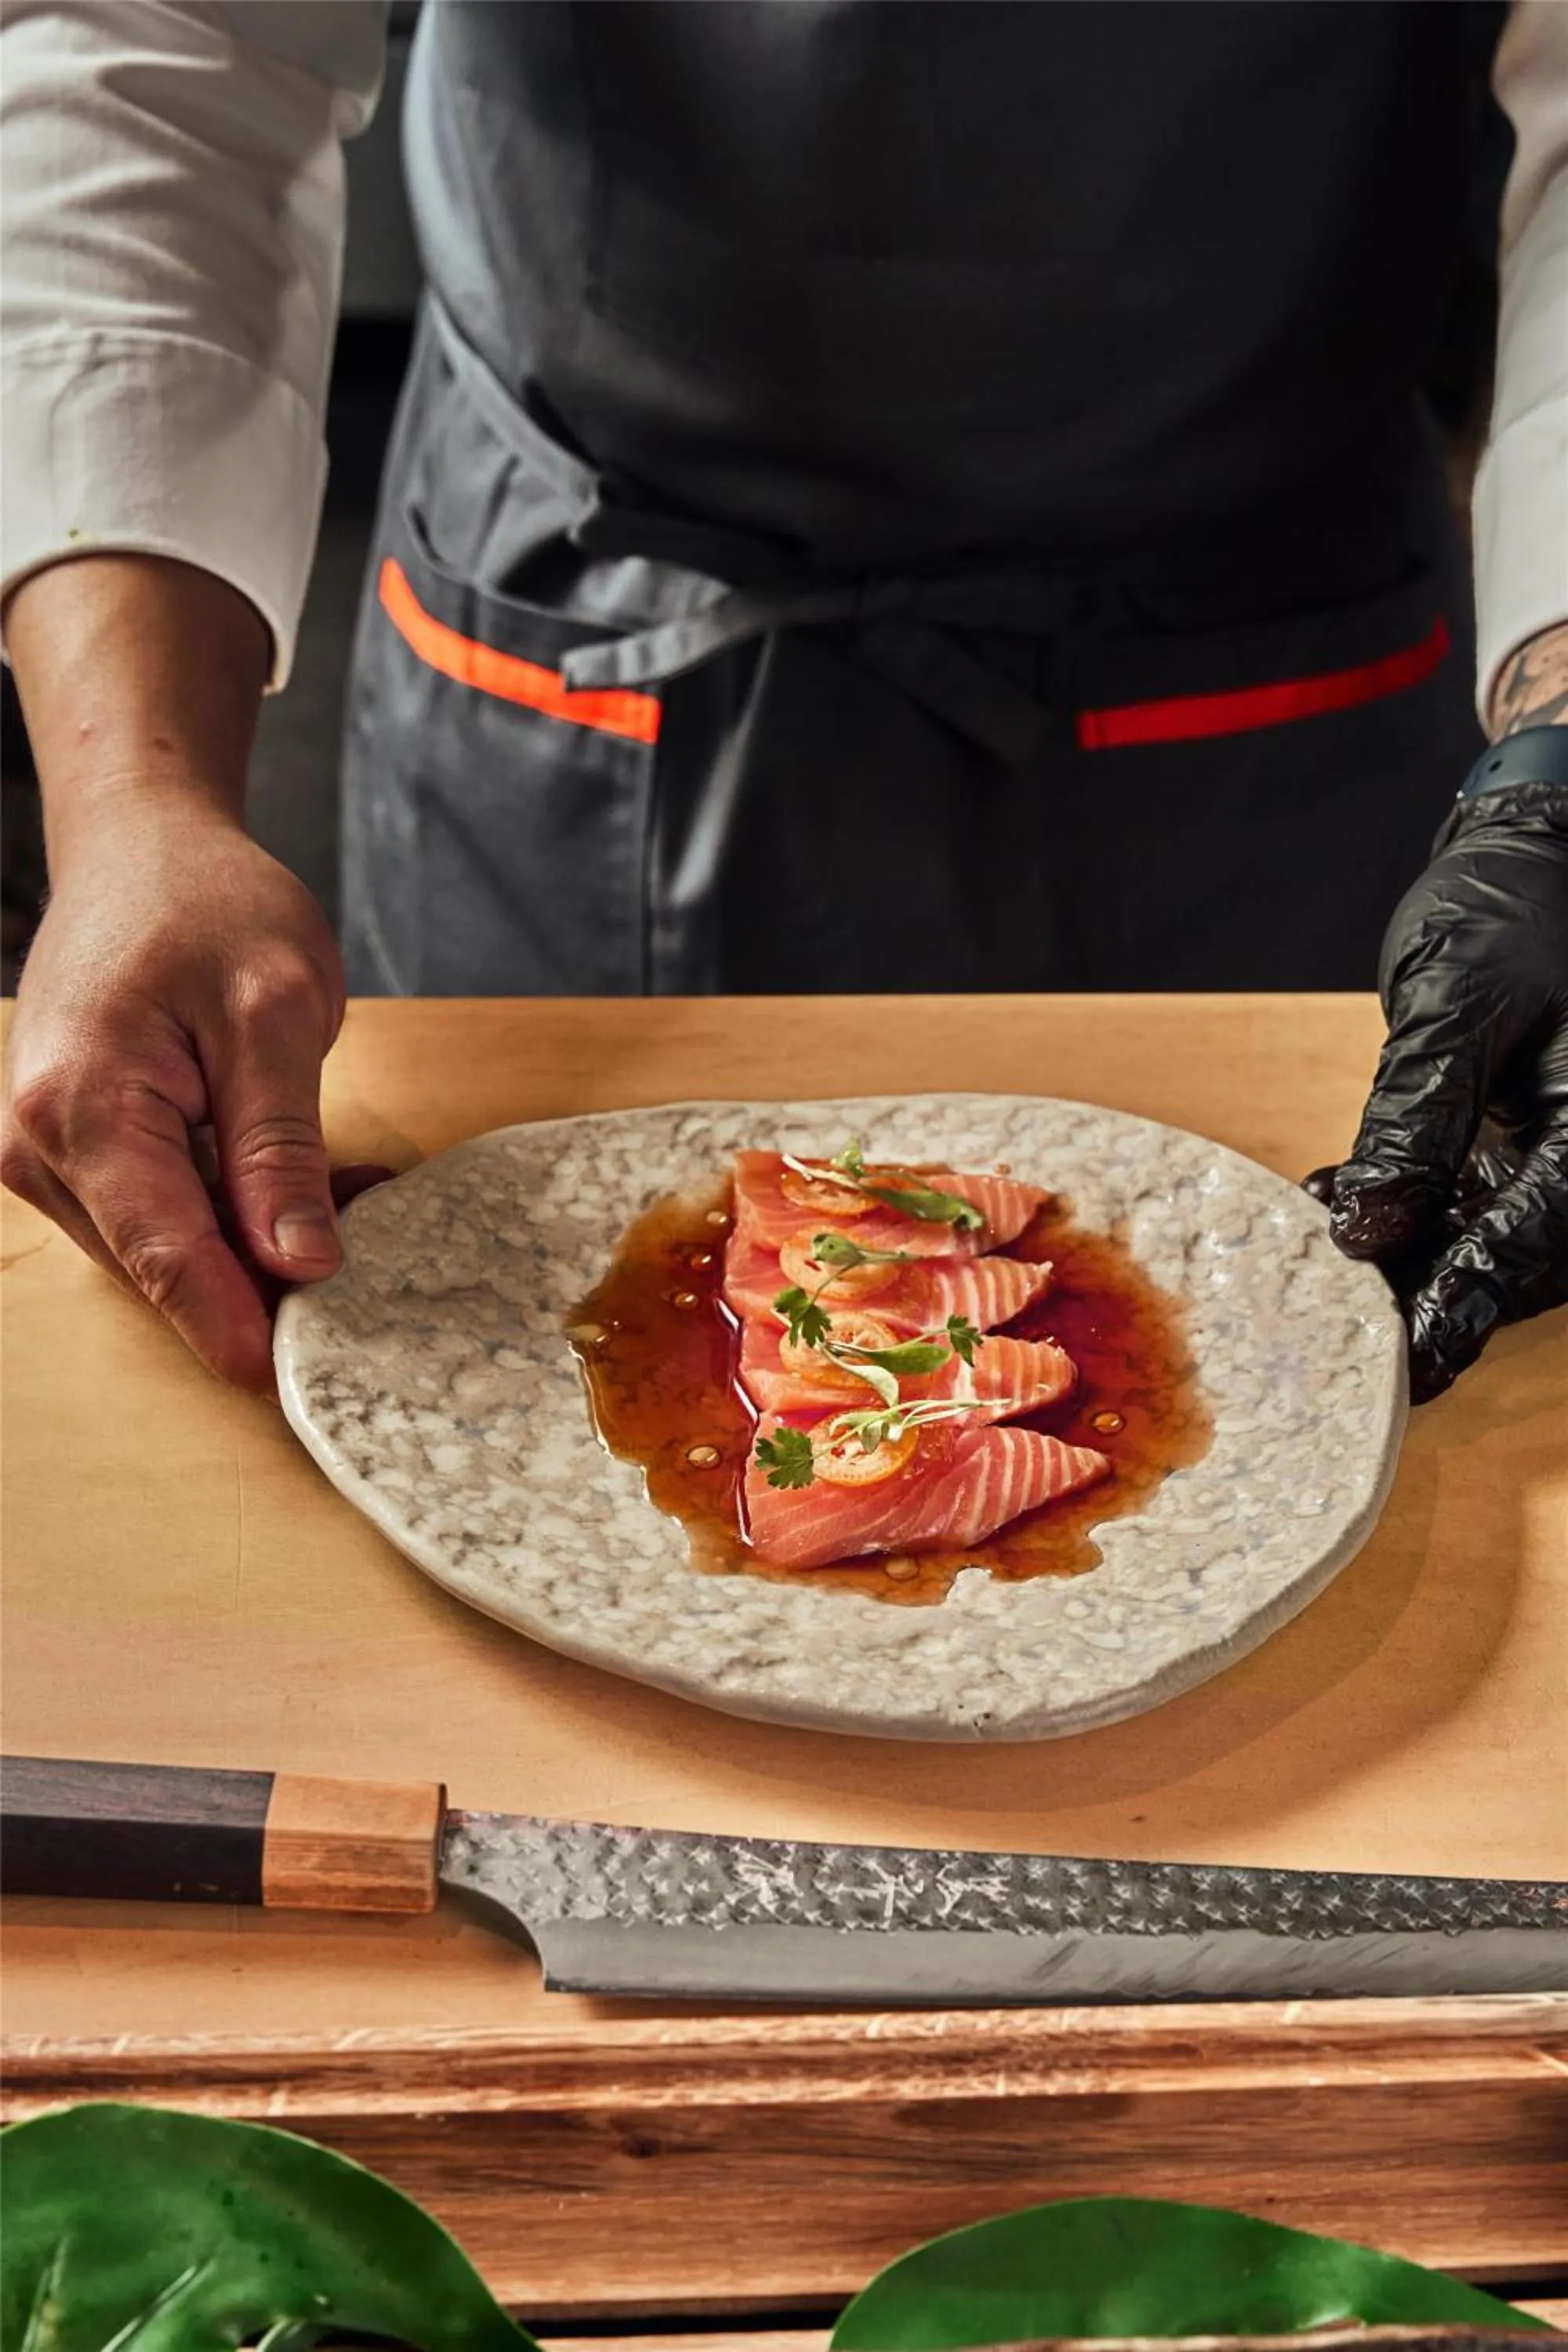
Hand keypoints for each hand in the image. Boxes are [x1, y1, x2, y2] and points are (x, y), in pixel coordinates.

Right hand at [2, 806, 348, 1389]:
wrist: (139, 845)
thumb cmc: (205, 903)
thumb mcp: (277, 1011)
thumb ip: (282, 1146)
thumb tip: (301, 1263)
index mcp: (81, 1108)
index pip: (164, 1254)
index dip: (234, 1324)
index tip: (294, 1384)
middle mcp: (39, 1145)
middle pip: (163, 1262)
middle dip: (269, 1272)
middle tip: (377, 1236)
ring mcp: (46, 1154)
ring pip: (166, 1247)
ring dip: (261, 1238)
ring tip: (357, 1189)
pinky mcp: (72, 1153)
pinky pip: (161, 1212)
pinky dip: (238, 1208)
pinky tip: (313, 1180)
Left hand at [1309, 777, 1567, 1401]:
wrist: (1533, 859)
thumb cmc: (1512, 910)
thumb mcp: (1457, 1002)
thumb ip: (1419, 1118)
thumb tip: (1372, 1232)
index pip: (1543, 1232)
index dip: (1473, 1294)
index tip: (1411, 1351)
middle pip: (1524, 1259)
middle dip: (1434, 1295)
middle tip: (1347, 1337)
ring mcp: (1558, 1154)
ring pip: (1493, 1242)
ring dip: (1407, 1258)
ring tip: (1321, 1250)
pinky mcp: (1522, 1148)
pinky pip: (1471, 1205)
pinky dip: (1406, 1212)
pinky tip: (1337, 1200)